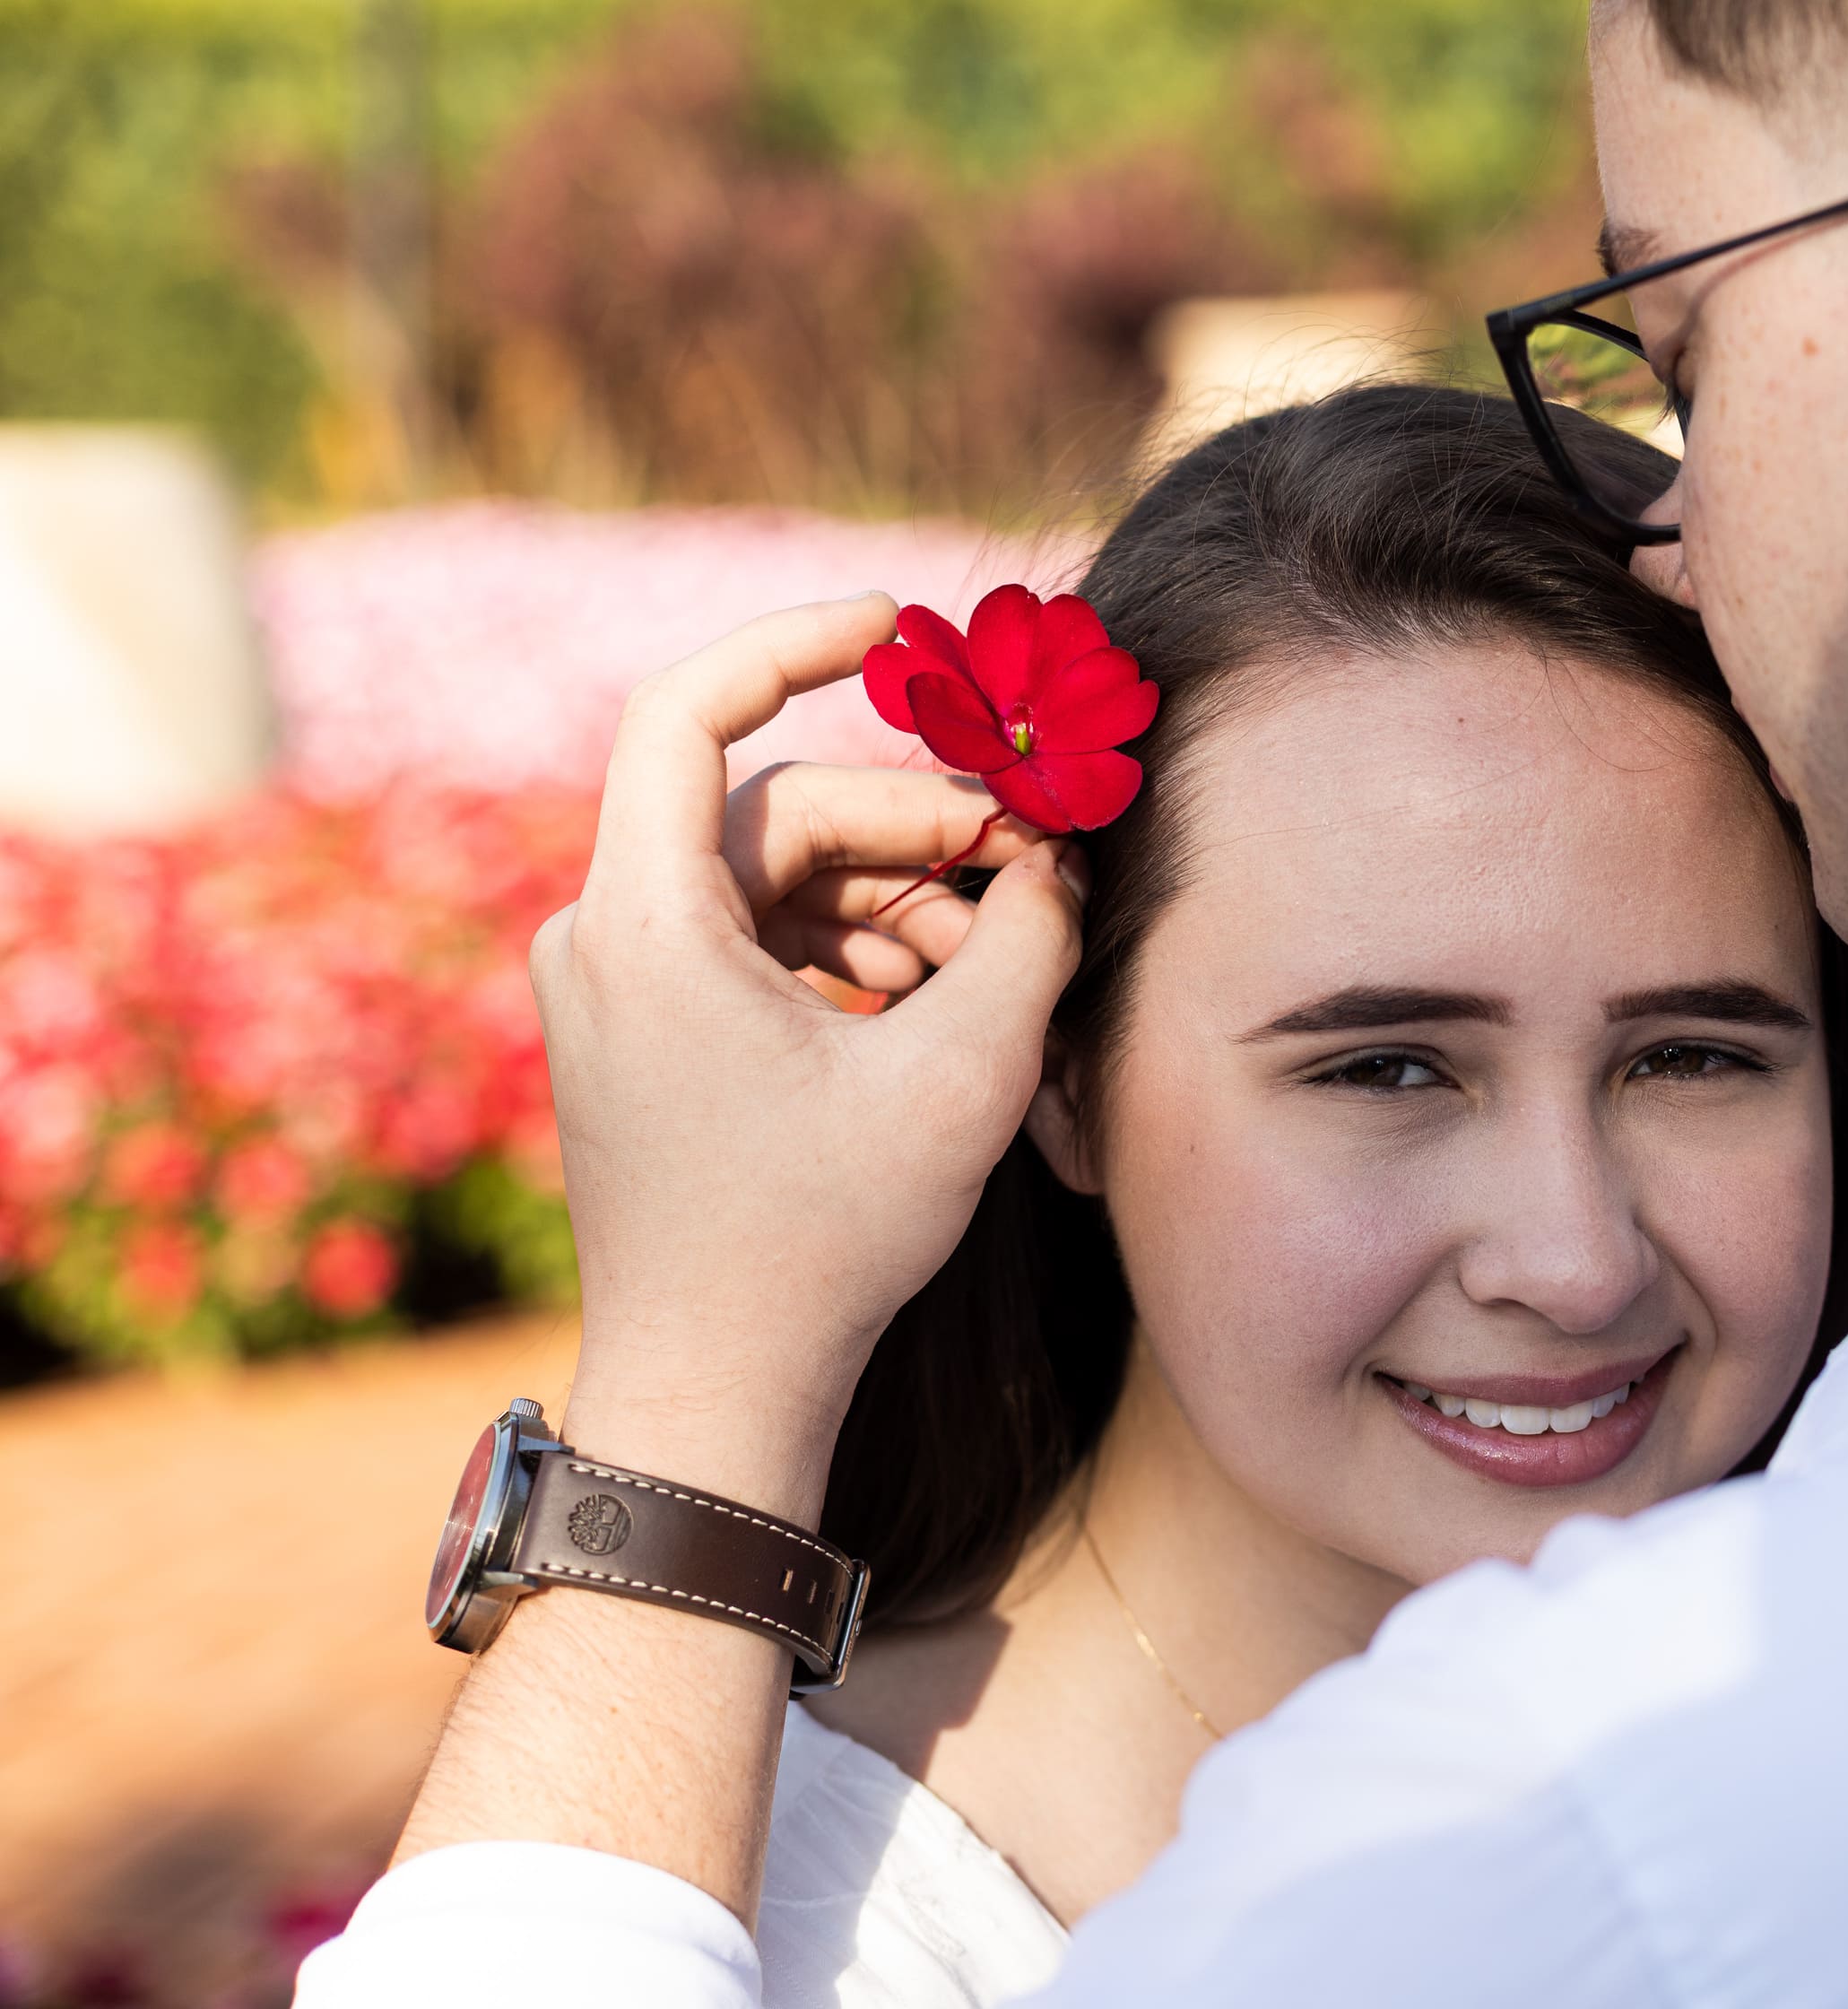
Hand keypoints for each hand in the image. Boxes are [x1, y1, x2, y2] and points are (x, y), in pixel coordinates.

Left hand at [530, 594, 1083, 1514]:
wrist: (718, 1387)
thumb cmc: (821, 1240)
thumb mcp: (962, 1074)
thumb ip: (1028, 933)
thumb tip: (1058, 852)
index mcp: (644, 925)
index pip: (689, 707)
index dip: (795, 639)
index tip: (898, 624)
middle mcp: (601, 936)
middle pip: (776, 808)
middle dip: (913, 830)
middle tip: (1029, 870)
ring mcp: (614, 987)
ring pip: (775, 875)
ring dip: (894, 900)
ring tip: (991, 969)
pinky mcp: (643, 1030)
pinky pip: (755, 937)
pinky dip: (846, 949)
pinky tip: (930, 1003)